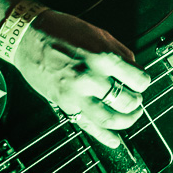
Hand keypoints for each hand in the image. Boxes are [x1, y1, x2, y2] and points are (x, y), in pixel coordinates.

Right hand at [12, 10, 151, 147]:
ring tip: (131, 116)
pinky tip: (115, 141)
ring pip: (110, 119)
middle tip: (136, 98)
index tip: (141, 82)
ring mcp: (77, 94)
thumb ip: (121, 53)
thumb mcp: (99, 35)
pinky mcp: (65, 104)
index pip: (138, 80)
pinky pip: (87, 125)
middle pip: (127, 101)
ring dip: (126, 121)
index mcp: (104, 57)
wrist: (29, 37)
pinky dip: (103, 137)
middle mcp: (92, 78)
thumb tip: (135, 70)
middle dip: (136, 102)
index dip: (143, 82)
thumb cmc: (63, 31)